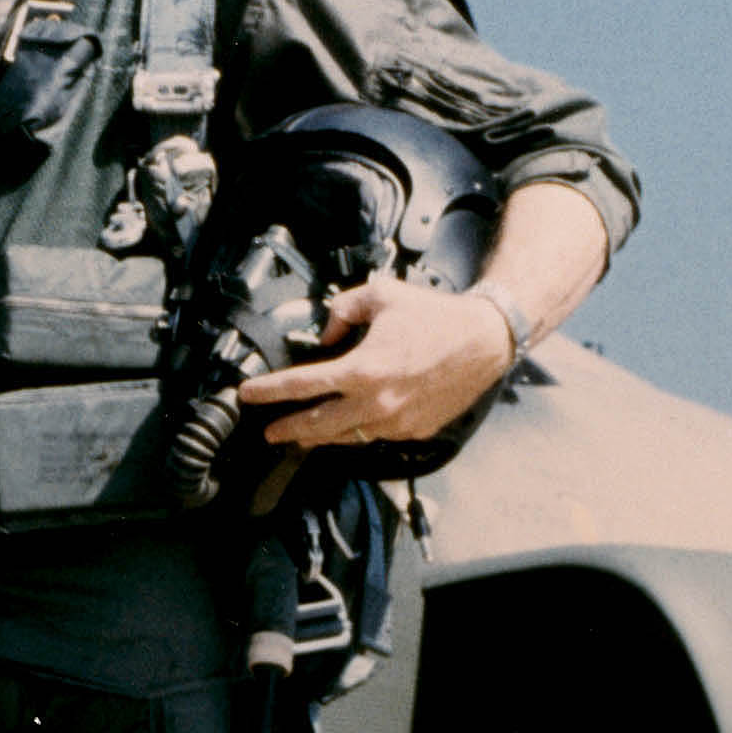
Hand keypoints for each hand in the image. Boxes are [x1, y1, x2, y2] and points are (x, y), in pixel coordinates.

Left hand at [237, 275, 510, 451]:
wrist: (484, 340)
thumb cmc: (433, 316)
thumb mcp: (381, 296)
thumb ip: (342, 311)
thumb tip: (325, 338)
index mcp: (362, 369)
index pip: (301, 385)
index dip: (269, 391)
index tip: (247, 394)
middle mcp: (375, 402)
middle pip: (316, 426)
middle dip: (287, 429)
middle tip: (269, 431)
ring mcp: (395, 422)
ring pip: (345, 436)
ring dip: (319, 436)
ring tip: (300, 435)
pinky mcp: (412, 431)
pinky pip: (374, 435)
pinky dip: (356, 431)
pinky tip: (346, 426)